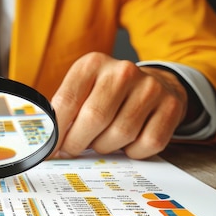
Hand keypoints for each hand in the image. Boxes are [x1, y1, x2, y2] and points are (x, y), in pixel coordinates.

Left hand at [50, 52, 187, 159]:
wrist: (155, 84)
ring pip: (120, 134)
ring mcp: (150, 87)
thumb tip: (45, 143)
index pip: (66, 102)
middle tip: (74, 149)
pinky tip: (128, 141)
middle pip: (93, 119)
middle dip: (78, 142)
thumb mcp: (82, 90)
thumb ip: (62, 112)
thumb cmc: (108, 94)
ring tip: (102, 139)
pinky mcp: (171, 107)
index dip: (55, 132)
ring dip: (106, 147)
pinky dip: (133, 152)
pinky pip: (146, 144)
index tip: (50, 150)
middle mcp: (123, 71)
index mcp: (92, 64)